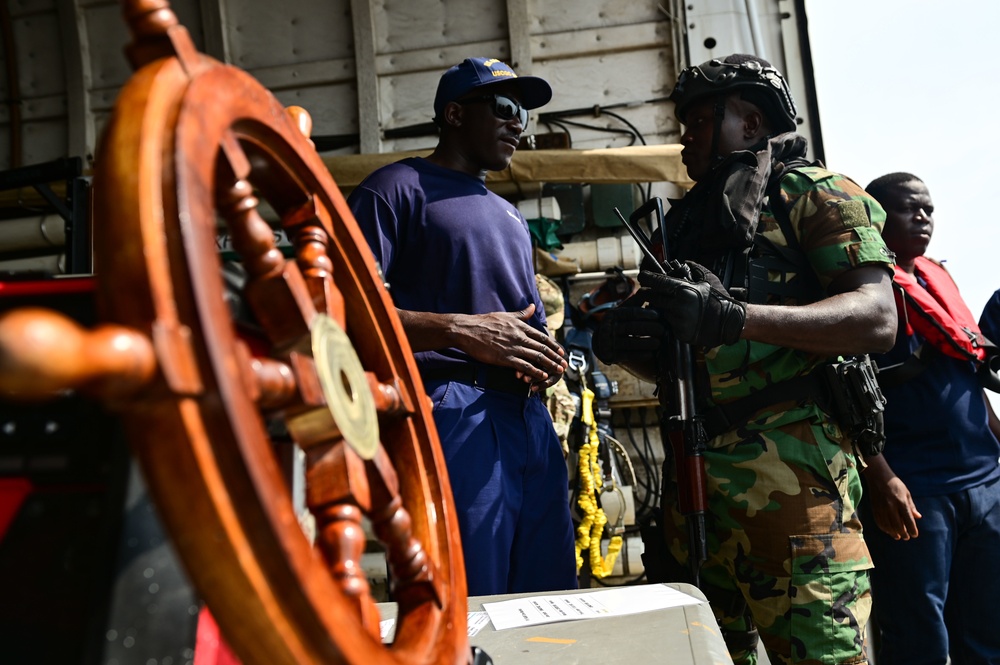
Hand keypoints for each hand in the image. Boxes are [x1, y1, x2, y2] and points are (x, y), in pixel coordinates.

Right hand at [452, 304, 566, 383]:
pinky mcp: (505, 357)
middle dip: (555, 356)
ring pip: (536, 356)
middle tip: (564, 364)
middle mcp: (519, 336)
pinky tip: (542, 375)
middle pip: (542, 348)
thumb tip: (533, 306)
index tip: (561, 351)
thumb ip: (521, 313)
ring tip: (558, 370)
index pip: (541, 336)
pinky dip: (535, 371)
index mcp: (520, 326)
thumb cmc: (484, 322)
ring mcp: (513, 347)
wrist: (467, 330)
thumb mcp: (505, 315)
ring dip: (549, 364)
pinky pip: (524, 365)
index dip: (553, 344)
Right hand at [592, 306, 664, 364]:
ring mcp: (609, 342)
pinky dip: (641, 354)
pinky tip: (651, 353)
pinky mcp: (612, 355)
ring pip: (629, 342)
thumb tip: (649, 289)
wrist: (602, 342)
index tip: (658, 316)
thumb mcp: (623, 310)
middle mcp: (608, 328)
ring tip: (658, 343)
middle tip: (662, 330)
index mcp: (613, 315)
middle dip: (649, 329)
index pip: (630, 313)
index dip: (645, 314)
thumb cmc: (618, 323)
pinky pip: (628, 355)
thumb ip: (635, 302)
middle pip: (631, 328)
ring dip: (646, 343)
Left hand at [637, 261, 745, 347]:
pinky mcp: (680, 333)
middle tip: (652, 291)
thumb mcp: (707, 278)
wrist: (731, 322)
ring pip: (661, 311)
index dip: (646, 278)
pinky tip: (683, 317)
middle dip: (651, 294)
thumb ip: (692, 268)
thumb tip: (681, 262)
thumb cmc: (720, 299)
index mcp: (683, 290)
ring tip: (675, 305)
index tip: (642, 276)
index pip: (656, 282)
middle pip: (653, 298)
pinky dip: (672, 320)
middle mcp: (678, 306)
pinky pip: (669, 324)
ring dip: (663, 307)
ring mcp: (678, 321)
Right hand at [864, 457, 921, 539]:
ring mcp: (881, 508)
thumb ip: (911, 506)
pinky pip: (879, 522)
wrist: (878, 477)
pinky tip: (888, 531)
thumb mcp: (906, 493)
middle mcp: (891, 506)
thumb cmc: (895, 484)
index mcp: (901, 502)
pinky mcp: (874, 508)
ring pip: (887, 525)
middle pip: (898, 525)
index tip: (915, 535)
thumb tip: (918, 517)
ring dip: (893, 533)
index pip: (908, 519)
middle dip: (903, 533)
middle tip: (906, 538)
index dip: (912, 529)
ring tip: (897, 536)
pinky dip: (884, 528)